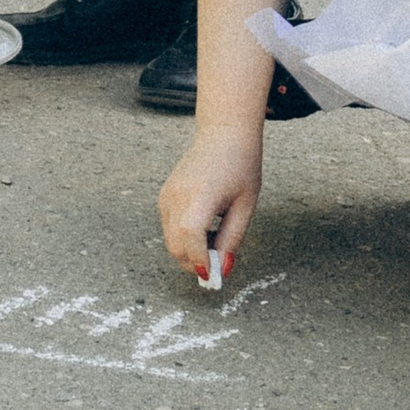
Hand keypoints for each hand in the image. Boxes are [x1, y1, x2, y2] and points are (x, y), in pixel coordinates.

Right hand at [158, 126, 261, 285]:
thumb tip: (223, 268)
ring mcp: (167, 195)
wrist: (223, 134)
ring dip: (190, 251)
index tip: (214, 275)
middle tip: (218, 264)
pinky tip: (205, 228)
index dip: (200, 260)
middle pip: (175, 245)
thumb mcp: (245, 205)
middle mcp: (177, 195)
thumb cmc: (240, 165)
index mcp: (200, 194)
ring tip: (216, 239)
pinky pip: (169, 228)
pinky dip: (184, 238)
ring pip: (170, 240)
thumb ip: (232, 238)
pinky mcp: (164, 196)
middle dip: (194, 262)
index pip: (190, 236)